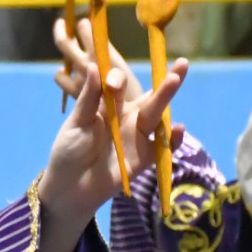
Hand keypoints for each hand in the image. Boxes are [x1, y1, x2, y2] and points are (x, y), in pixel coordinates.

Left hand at [48, 16, 189, 208]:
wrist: (69, 188)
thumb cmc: (69, 151)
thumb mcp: (76, 122)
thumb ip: (89, 98)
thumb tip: (95, 67)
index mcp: (109, 107)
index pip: (120, 86)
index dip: (118, 80)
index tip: (111, 81)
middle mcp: (127, 119)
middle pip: (149, 98)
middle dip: (164, 82)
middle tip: (182, 63)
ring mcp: (137, 139)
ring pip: (157, 117)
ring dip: (167, 99)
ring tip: (177, 80)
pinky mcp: (143, 160)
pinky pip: (163, 149)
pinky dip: (174, 141)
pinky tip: (179, 129)